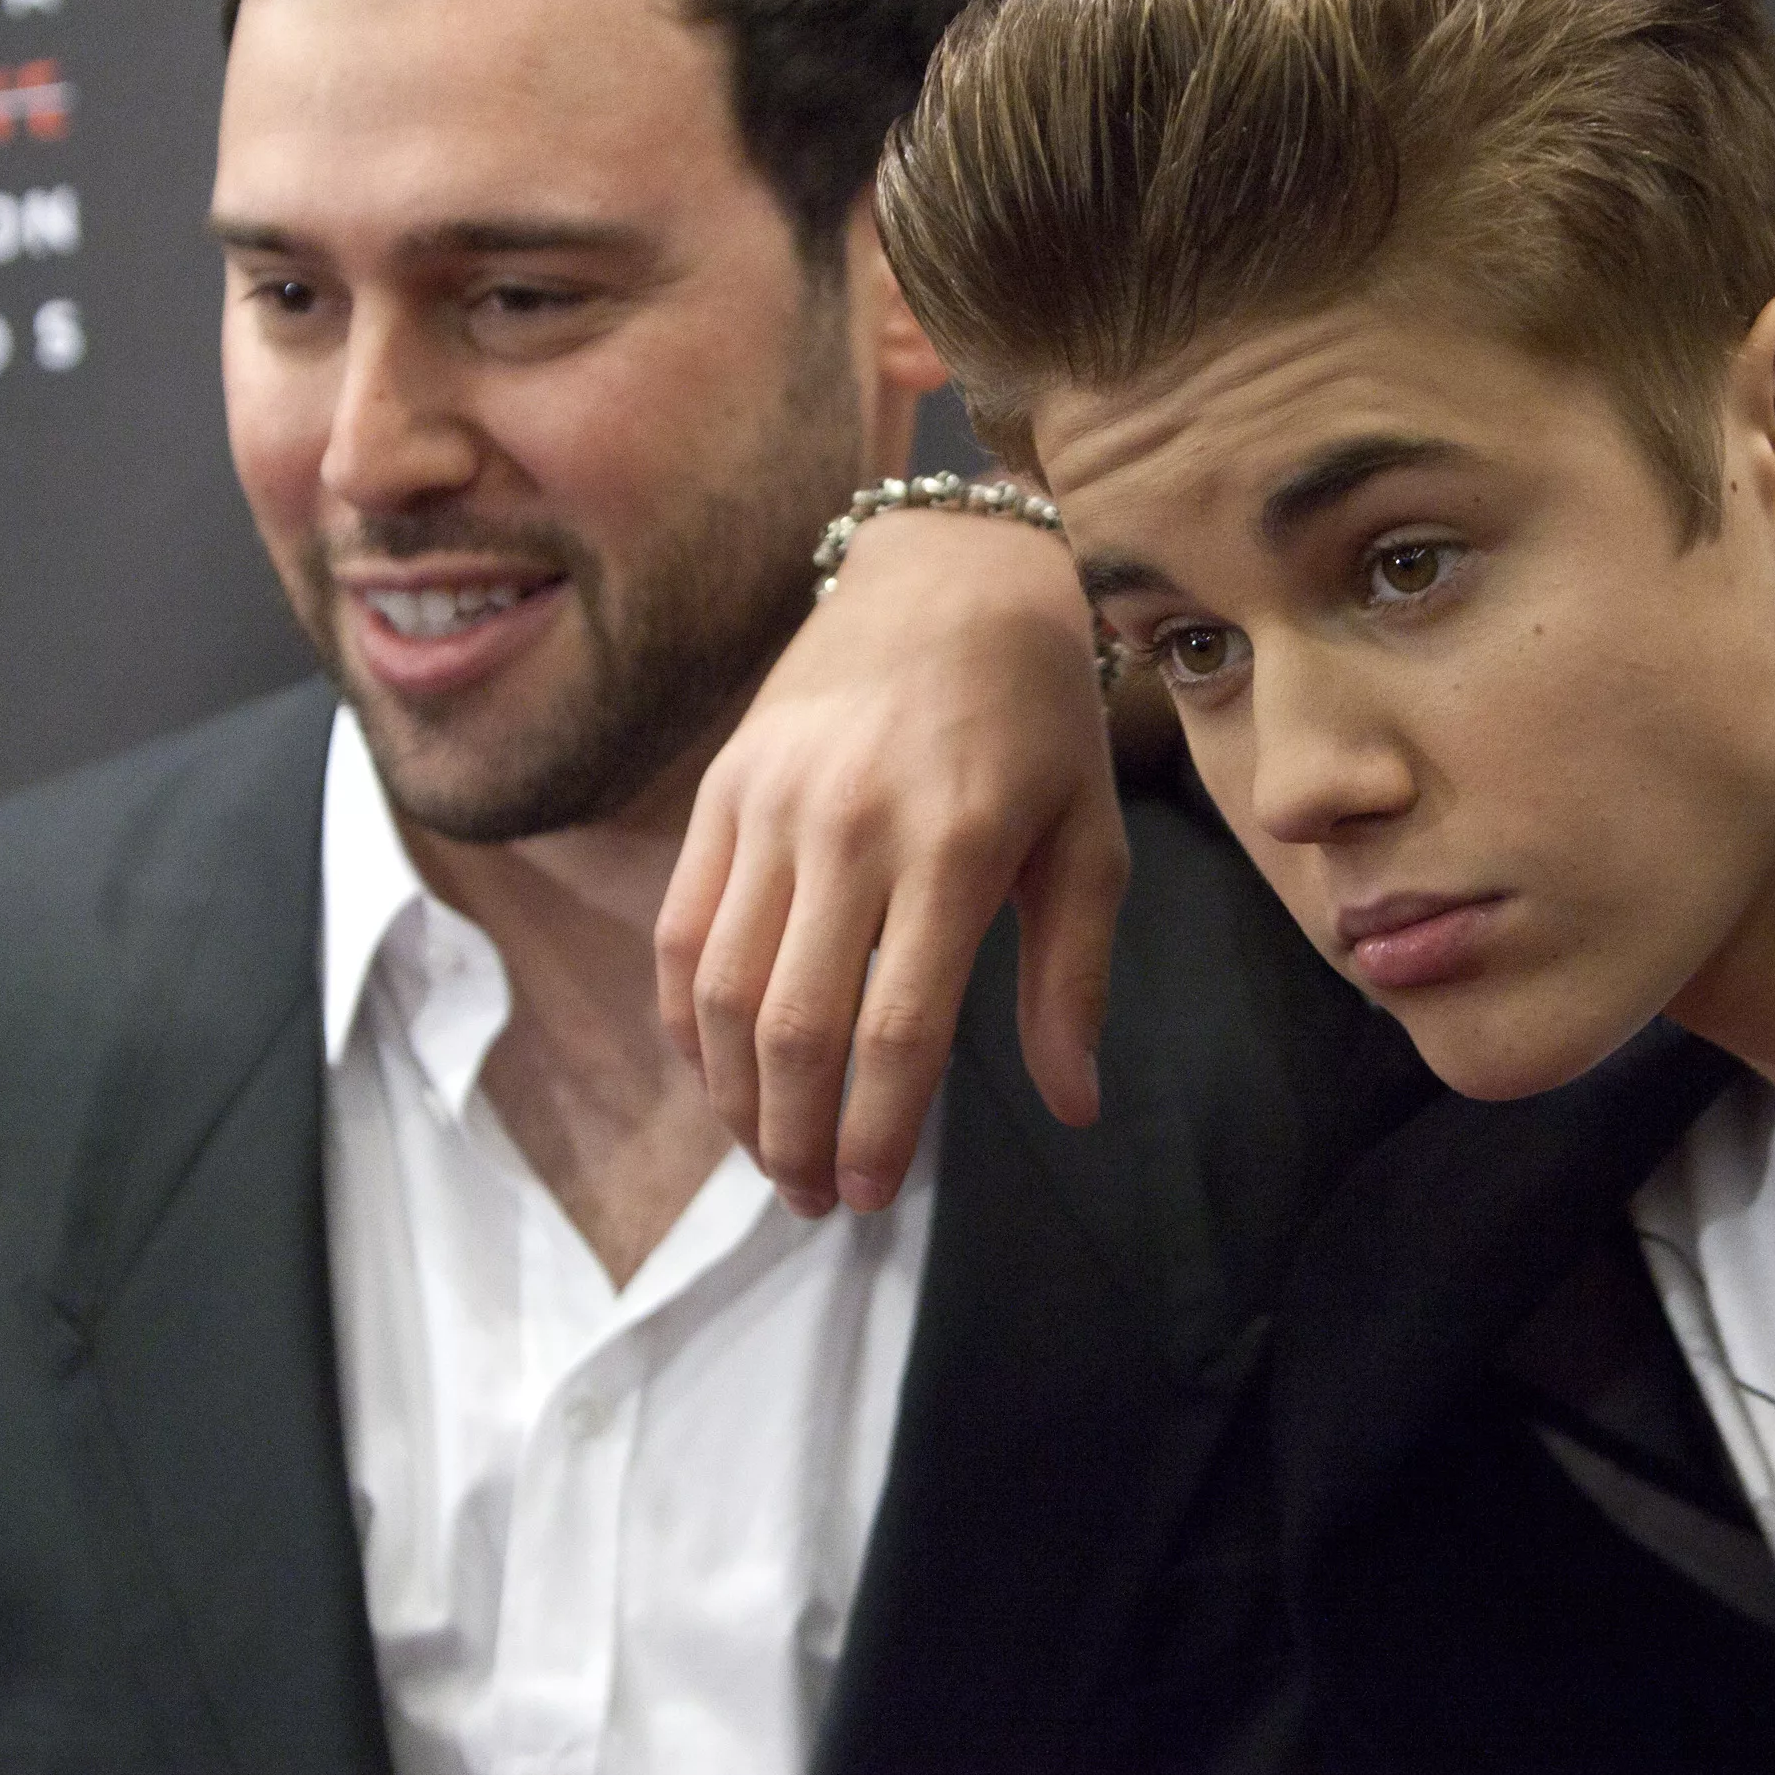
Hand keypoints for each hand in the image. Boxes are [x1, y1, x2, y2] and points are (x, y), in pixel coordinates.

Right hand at [659, 508, 1127, 1212]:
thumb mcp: (1091, 840)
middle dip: (796, 1135)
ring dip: (734, 1095)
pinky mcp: (723, 789)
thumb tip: (1073, 1109)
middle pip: (794, 1025)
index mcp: (957, 847)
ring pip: (723, 988)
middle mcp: (851, 827)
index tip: (872, 1195)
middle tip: (815, 1196)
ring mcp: (773, 805)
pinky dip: (687, 1018)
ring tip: (769, 1153)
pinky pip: (683, 929)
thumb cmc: (1038, 723)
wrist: (948, 578)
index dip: (878, 1130)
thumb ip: (1073, 979)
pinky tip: (718, 1070)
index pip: (897, 1027)